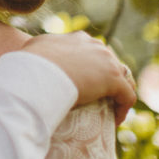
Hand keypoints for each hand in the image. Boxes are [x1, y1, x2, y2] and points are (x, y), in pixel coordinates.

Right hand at [22, 31, 136, 123]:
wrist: (39, 71)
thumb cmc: (31, 63)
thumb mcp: (34, 50)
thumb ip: (41, 51)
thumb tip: (32, 58)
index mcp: (79, 38)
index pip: (94, 52)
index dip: (94, 69)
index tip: (87, 85)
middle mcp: (96, 45)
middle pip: (111, 63)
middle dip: (108, 80)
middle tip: (100, 100)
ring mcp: (107, 61)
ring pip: (125, 77)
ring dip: (119, 94)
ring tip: (111, 111)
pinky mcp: (114, 79)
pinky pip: (128, 95)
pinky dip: (123, 108)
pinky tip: (115, 120)